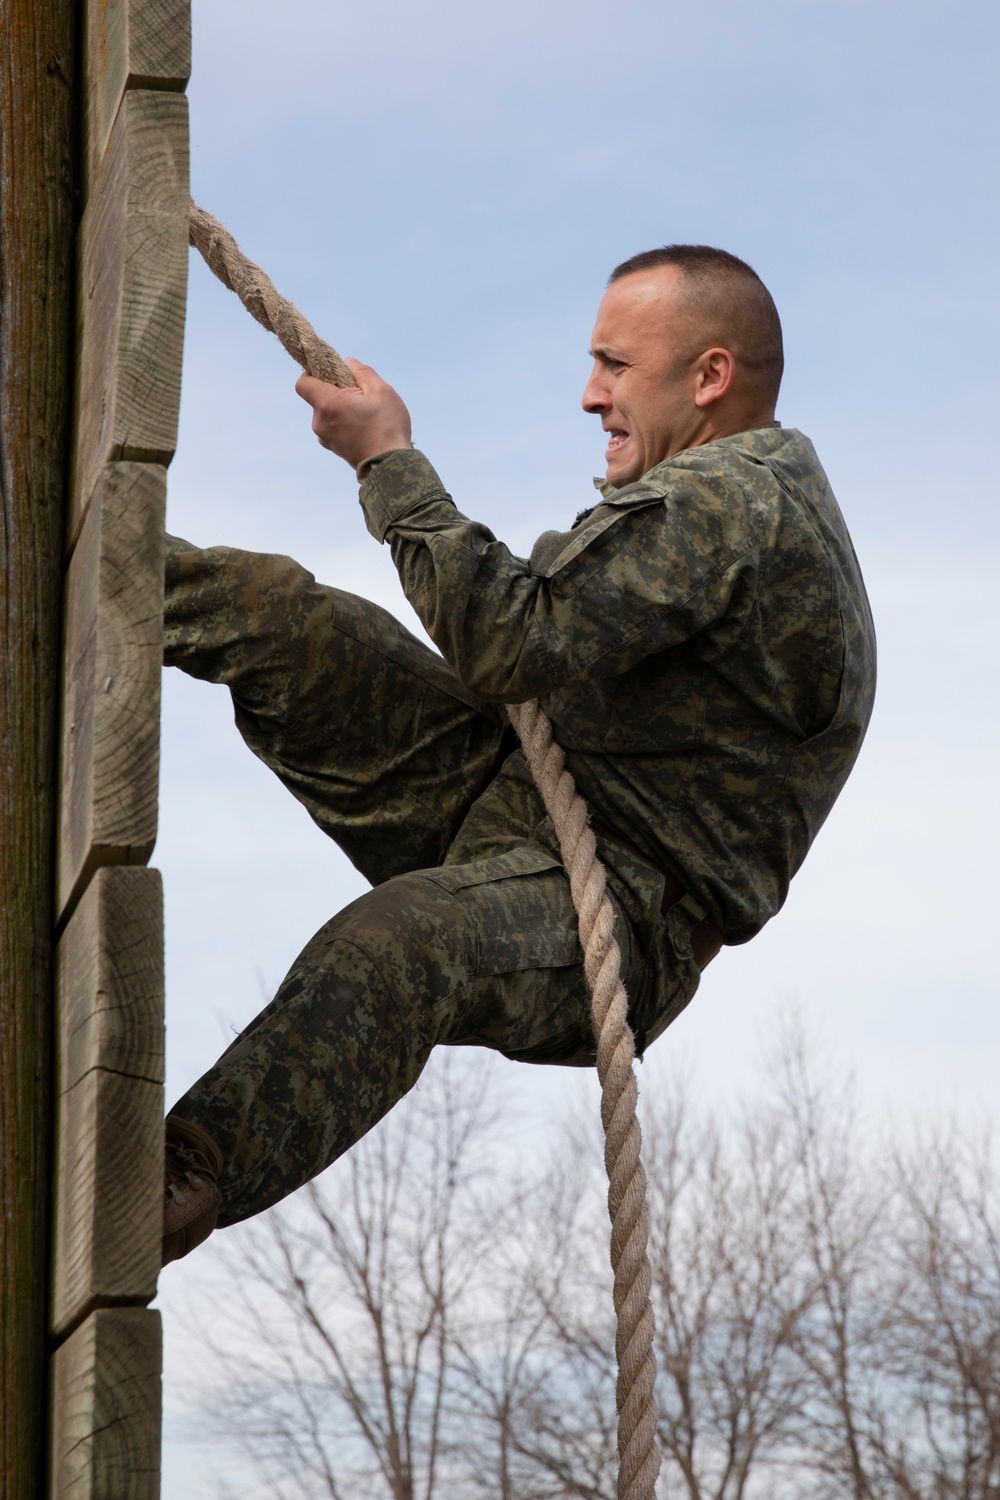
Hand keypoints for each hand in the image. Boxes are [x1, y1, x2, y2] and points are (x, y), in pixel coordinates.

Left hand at [295, 359, 412, 469]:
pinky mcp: (334, 448)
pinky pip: (333, 427)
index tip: (331, 372)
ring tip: (366, 413)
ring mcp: (325, 438)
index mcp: (327, 404)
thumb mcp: (381, 390)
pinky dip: (344, 423)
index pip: (303, 382)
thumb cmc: (387, 427)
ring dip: (341, 408)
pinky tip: (364, 426)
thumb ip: (362, 372)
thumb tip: (348, 362)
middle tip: (359, 393)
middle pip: (318, 397)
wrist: (390, 466)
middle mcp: (320, 422)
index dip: (313, 373)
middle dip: (335, 390)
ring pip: (327, 413)